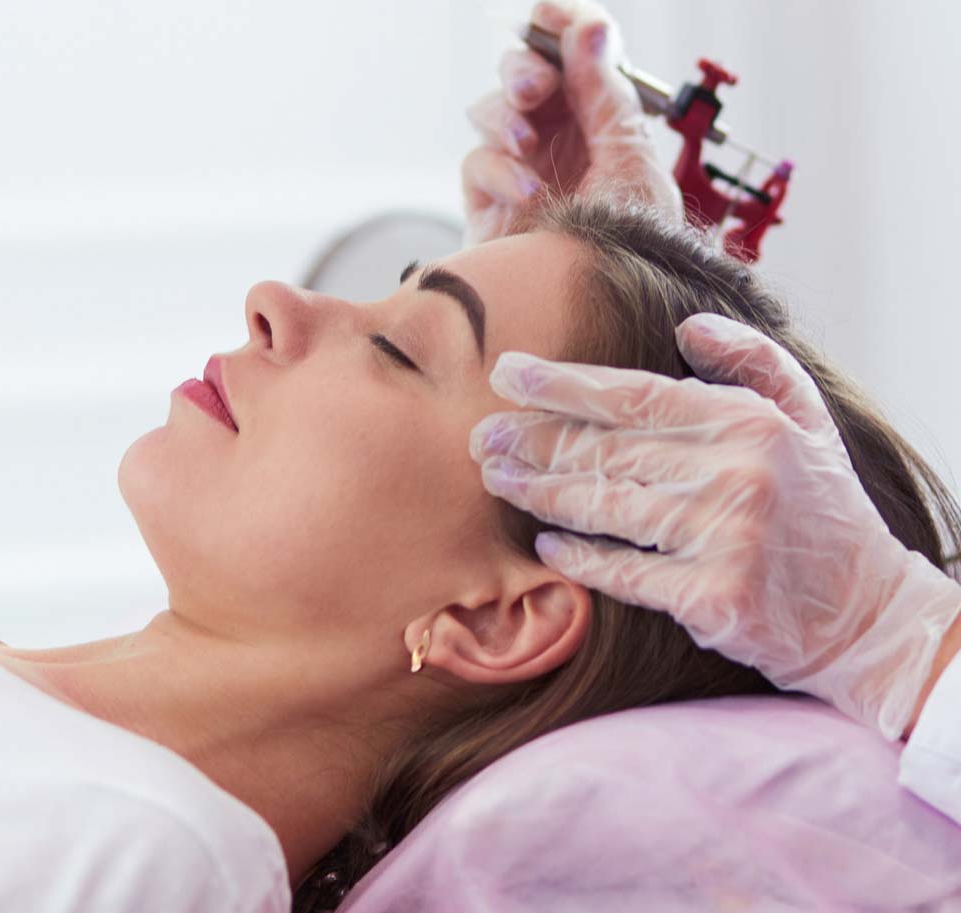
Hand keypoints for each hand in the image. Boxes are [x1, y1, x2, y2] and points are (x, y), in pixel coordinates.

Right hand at [461, 0, 680, 245]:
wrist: (602, 311)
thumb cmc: (632, 246)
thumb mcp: (630, 157)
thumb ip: (604, 93)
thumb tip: (589, 27)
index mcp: (602, 115)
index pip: (574, 52)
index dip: (559, 23)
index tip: (548, 12)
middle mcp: (559, 136)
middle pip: (523, 72)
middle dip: (523, 70)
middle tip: (534, 89)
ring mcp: (520, 167)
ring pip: (490, 112)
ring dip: (505, 117)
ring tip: (528, 143)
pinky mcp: (489, 203)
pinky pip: (477, 163)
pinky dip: (499, 170)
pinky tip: (527, 192)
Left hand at [468, 313, 960, 739]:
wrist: (869, 614)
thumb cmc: (824, 511)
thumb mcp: (807, 420)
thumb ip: (752, 362)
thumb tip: (687, 326)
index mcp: (749, 422)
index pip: (635, 394)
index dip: (563, 383)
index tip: (507, 372)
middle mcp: (736, 473)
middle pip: (606, 449)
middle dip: (533, 439)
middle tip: (479, 435)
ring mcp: (724, 536)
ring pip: (605, 506)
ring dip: (541, 491)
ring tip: (496, 478)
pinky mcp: (713, 597)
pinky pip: (624, 571)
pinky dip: (582, 558)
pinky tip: (546, 545)